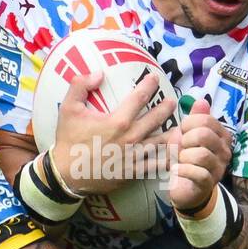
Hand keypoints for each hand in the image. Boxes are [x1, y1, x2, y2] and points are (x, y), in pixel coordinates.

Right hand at [50, 71, 176, 194]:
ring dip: (172, 133)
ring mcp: (134, 156)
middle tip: (172, 102)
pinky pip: (156, 165)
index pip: (140, 97)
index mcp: (118, 121)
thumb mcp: (68, 108)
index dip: (149, 85)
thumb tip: (99, 73)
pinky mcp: (134, 172)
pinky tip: (176, 154)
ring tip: (181, 128)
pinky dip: (168, 159)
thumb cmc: (68, 141)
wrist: (66, 175)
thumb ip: (80, 85)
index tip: (155, 78)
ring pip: (161, 142)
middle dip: (166, 107)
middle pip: (156, 118)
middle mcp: (131, 138)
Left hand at [165, 99, 231, 212]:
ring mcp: (219, 168)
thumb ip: (195, 119)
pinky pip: (197, 173)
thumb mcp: (188, 135)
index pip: (206, 120)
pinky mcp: (209, 184)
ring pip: (201, 155)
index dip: (188, 124)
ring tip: (179, 160)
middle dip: (185, 140)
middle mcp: (224, 151)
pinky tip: (177, 170)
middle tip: (180, 148)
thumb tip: (201, 100)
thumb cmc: (187, 158)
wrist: (186, 188)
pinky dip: (182, 170)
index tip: (182, 132)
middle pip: (204, 135)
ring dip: (183, 156)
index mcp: (221, 136)